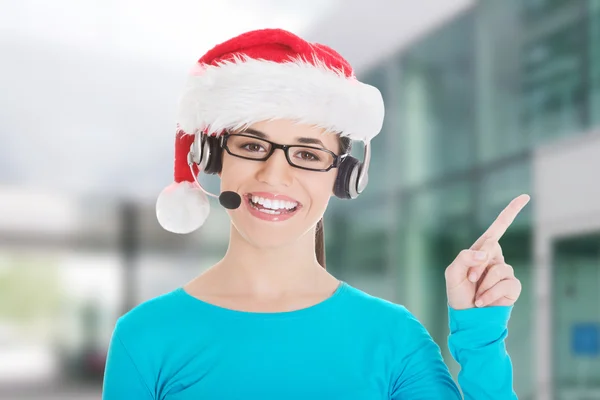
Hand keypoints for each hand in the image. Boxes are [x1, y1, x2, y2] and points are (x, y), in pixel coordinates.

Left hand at [445, 194, 529, 309]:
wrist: (468, 317)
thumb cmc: (458, 294)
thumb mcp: (453, 273)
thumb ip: (465, 258)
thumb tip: (485, 254)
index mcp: (481, 250)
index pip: (498, 227)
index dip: (511, 212)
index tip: (525, 197)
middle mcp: (495, 258)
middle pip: (491, 247)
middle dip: (476, 265)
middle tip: (469, 280)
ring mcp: (505, 272)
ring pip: (498, 269)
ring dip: (483, 284)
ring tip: (476, 295)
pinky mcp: (513, 287)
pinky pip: (506, 284)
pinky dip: (491, 294)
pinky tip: (484, 302)